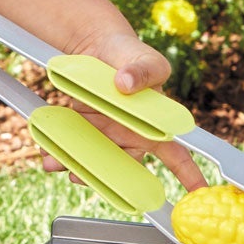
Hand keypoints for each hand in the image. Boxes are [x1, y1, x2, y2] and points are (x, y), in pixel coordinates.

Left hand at [44, 27, 207, 193]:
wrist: (97, 47)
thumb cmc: (131, 55)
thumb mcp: (145, 58)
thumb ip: (141, 70)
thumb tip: (127, 83)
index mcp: (156, 128)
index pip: (178, 156)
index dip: (188, 176)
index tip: (195, 196)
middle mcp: (131, 139)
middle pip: (123, 170)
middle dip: (105, 181)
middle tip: (85, 176)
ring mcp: (105, 138)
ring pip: (93, 164)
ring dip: (75, 169)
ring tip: (56, 163)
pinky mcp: (82, 132)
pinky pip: (71, 150)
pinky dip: (58, 155)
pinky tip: (48, 154)